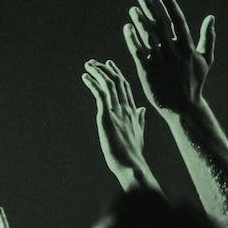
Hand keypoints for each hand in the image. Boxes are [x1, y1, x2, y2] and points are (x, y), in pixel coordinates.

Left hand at [83, 58, 147, 179]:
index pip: (125, 87)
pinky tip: (85, 77)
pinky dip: (92, 83)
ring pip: (109, 84)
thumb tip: (142, 109)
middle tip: (94, 62)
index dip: (117, 74)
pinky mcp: (107, 116)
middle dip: (106, 69)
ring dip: (97, 72)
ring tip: (88, 65)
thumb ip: (140, 119)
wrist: (132, 165)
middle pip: (117, 81)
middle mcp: (126, 108)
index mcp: (133, 112)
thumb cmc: (134, 153)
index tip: (109, 64)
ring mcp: (117, 111)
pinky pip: (100, 94)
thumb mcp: (138, 133)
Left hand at [123, 0, 215, 113]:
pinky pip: (139, 53)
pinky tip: (127, 28)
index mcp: (187, 49)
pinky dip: (132, 40)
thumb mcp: (205, 60)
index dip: (170, 6)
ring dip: (140, 21)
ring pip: (148, 37)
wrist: (183, 107)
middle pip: (160, 26)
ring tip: (133, 9)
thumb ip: (207, 38)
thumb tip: (211, 18)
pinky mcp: (148, 72)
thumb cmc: (194, 82)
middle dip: (150, 9)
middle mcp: (174, 54)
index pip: (178, 22)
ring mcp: (161, 63)